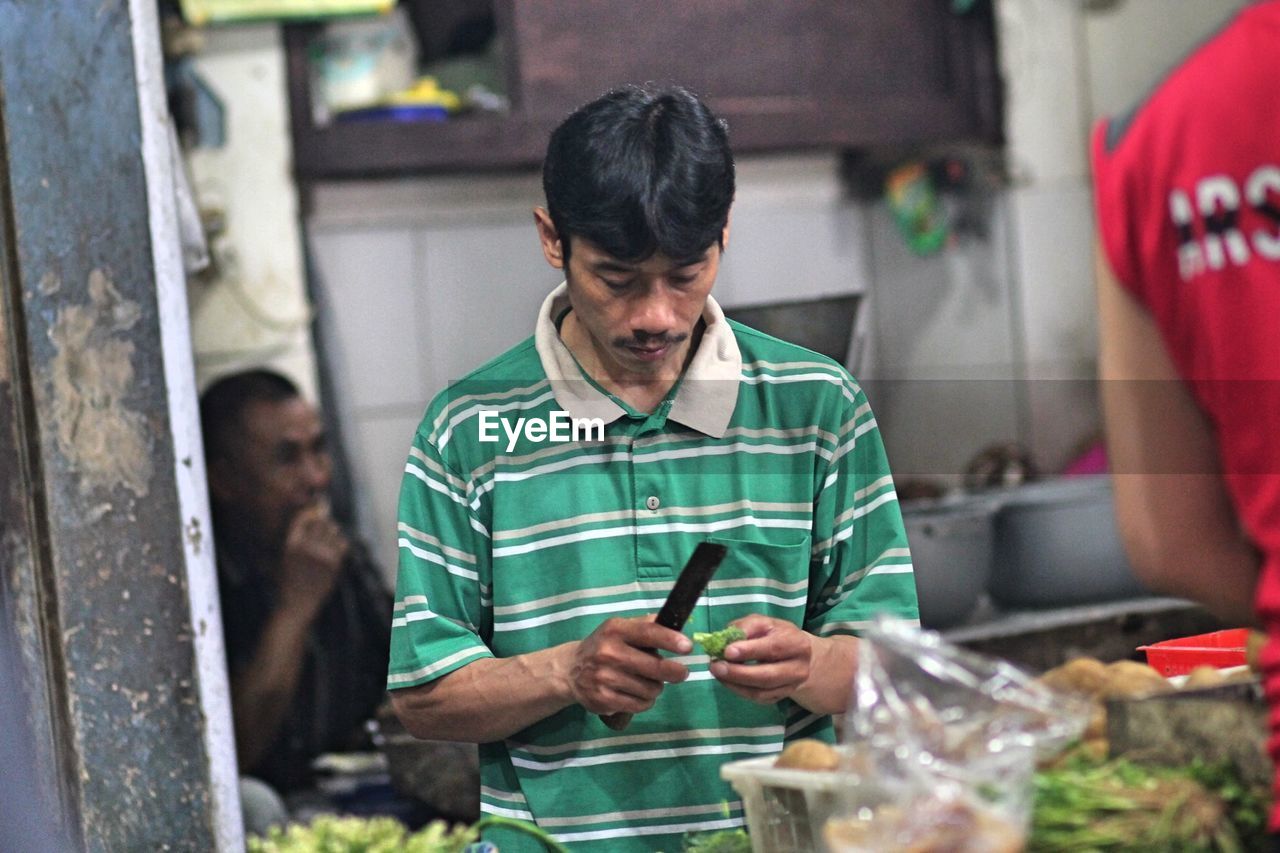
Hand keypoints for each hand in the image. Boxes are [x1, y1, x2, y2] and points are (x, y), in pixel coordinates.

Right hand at [278, 503, 348, 619]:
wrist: (298, 603)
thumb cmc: (292, 579)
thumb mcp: (287, 555)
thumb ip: (300, 537)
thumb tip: (318, 515)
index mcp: (291, 544)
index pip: (303, 518)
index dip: (311, 513)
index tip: (315, 512)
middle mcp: (306, 547)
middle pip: (321, 522)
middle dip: (323, 523)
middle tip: (323, 532)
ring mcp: (321, 554)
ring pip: (333, 530)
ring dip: (332, 533)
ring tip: (327, 544)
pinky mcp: (334, 563)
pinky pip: (343, 543)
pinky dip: (341, 544)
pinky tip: (334, 552)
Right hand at [568, 616, 690, 715]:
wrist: (570, 670)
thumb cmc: (604, 646)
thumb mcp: (619, 628)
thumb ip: (645, 625)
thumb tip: (674, 623)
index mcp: (615, 630)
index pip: (648, 633)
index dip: (670, 640)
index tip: (687, 647)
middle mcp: (608, 652)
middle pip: (655, 667)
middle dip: (675, 672)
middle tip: (681, 673)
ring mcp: (604, 678)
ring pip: (650, 689)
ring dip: (656, 688)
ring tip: (649, 682)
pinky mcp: (603, 699)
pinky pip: (639, 705)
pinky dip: (645, 702)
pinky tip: (638, 694)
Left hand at [708, 616, 812, 704]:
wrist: (797, 654)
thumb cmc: (775, 634)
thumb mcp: (763, 623)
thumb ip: (746, 627)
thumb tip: (726, 641)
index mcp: (797, 644)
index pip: (773, 648)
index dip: (750, 651)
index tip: (727, 651)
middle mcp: (798, 668)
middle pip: (767, 675)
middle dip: (738, 673)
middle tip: (716, 666)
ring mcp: (791, 686)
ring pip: (761, 692)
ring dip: (735, 684)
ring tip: (717, 672)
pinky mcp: (781, 697)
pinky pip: (758, 698)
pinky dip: (739, 690)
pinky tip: (726, 680)